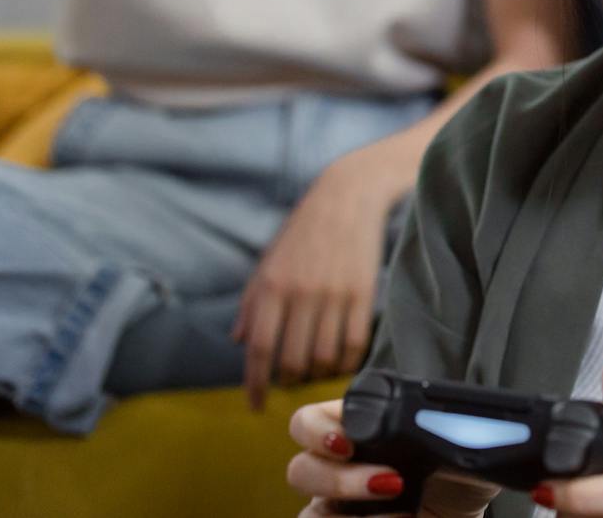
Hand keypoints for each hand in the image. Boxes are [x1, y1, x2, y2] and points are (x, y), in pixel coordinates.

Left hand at [237, 155, 396, 409]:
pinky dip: (347, 362)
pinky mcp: (364, 292)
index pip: (259, 349)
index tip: (255, 406)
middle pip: (292, 360)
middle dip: (288, 382)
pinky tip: (340, 361)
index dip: (255, 384)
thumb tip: (238, 343)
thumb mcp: (268, 262)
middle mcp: (302, 293)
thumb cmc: (303, 231)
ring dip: (317, 373)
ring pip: (324, 357)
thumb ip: (252, 304)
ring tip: (314, 370)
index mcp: (272, 286)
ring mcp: (335, 293)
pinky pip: (355, 344)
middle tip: (289, 383)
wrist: (349, 197)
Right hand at [288, 399, 498, 517]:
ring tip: (405, 516)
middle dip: (341, 479)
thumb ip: (455, 430)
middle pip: (300, 469)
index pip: (309, 422)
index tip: (349, 443)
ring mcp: (336, 507)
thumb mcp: (463, 446)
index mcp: (357, 429)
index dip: (318, 431)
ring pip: (310, 514)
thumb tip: (466, 428)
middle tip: (392, 483)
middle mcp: (337, 468)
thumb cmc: (462, 476)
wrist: (464, 516)